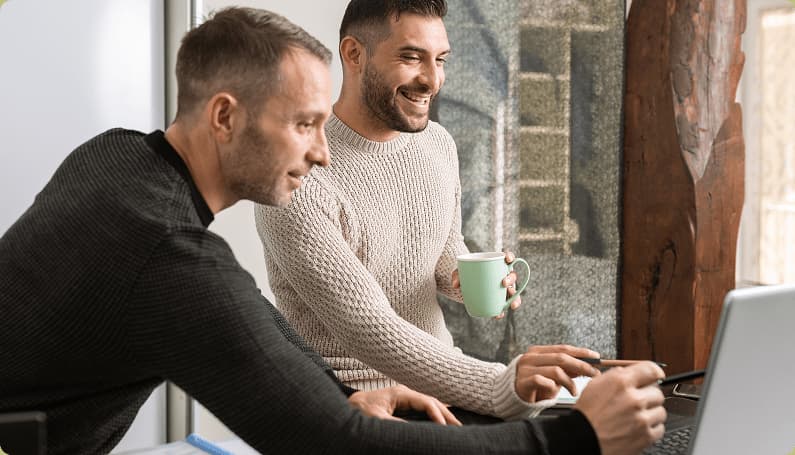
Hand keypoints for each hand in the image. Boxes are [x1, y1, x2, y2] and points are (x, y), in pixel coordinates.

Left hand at [347, 385, 461, 425]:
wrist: (349, 405)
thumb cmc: (360, 411)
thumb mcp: (377, 419)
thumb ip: (396, 424)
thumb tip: (415, 431)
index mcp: (401, 393)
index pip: (426, 402)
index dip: (437, 415)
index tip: (445, 428)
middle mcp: (405, 393)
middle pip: (432, 401)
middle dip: (447, 414)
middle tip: (461, 427)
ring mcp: (405, 397)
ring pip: (429, 404)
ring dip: (443, 414)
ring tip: (457, 426)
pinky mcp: (403, 404)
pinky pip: (423, 408)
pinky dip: (435, 413)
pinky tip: (443, 419)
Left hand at [451, 250, 521, 319]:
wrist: (464, 284)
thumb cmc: (465, 274)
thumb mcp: (460, 272)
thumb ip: (456, 275)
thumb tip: (455, 284)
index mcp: (497, 265)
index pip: (507, 258)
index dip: (510, 257)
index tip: (508, 259)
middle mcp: (503, 276)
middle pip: (512, 276)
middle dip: (511, 279)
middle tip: (503, 283)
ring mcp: (502, 288)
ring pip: (513, 292)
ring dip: (515, 298)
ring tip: (511, 304)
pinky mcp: (498, 299)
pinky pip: (503, 305)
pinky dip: (502, 310)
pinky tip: (499, 314)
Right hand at [515, 345, 601, 401]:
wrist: (510, 396)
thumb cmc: (534, 386)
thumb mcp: (553, 376)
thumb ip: (567, 370)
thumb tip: (588, 366)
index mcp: (538, 352)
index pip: (564, 348)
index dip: (581, 352)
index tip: (596, 357)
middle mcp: (531, 357)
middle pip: (562, 357)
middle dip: (581, 365)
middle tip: (594, 374)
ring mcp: (526, 368)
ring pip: (555, 370)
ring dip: (569, 382)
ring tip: (574, 391)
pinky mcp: (523, 381)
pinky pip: (542, 381)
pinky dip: (553, 386)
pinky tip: (555, 392)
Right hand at [574, 362, 665, 454]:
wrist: (584, 439)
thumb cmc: (587, 414)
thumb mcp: (595, 385)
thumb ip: (616, 376)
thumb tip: (630, 372)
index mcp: (620, 382)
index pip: (651, 370)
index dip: (655, 373)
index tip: (656, 376)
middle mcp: (633, 399)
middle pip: (657, 392)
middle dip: (648, 396)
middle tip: (637, 402)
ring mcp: (641, 419)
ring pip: (660, 411)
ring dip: (651, 413)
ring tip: (635, 417)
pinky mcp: (646, 436)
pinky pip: (659, 428)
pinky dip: (651, 428)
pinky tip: (638, 428)